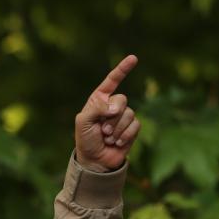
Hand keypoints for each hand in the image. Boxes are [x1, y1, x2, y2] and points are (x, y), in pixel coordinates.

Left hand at [74, 55, 139, 171]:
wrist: (95, 160)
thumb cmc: (85, 139)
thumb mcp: (83, 121)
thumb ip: (97, 109)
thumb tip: (116, 107)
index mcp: (99, 99)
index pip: (112, 81)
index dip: (123, 69)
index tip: (134, 58)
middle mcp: (112, 106)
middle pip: (122, 99)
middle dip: (112, 116)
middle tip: (102, 130)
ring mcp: (123, 117)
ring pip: (129, 113)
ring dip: (117, 129)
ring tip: (107, 138)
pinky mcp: (132, 129)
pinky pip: (135, 125)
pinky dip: (125, 135)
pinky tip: (117, 143)